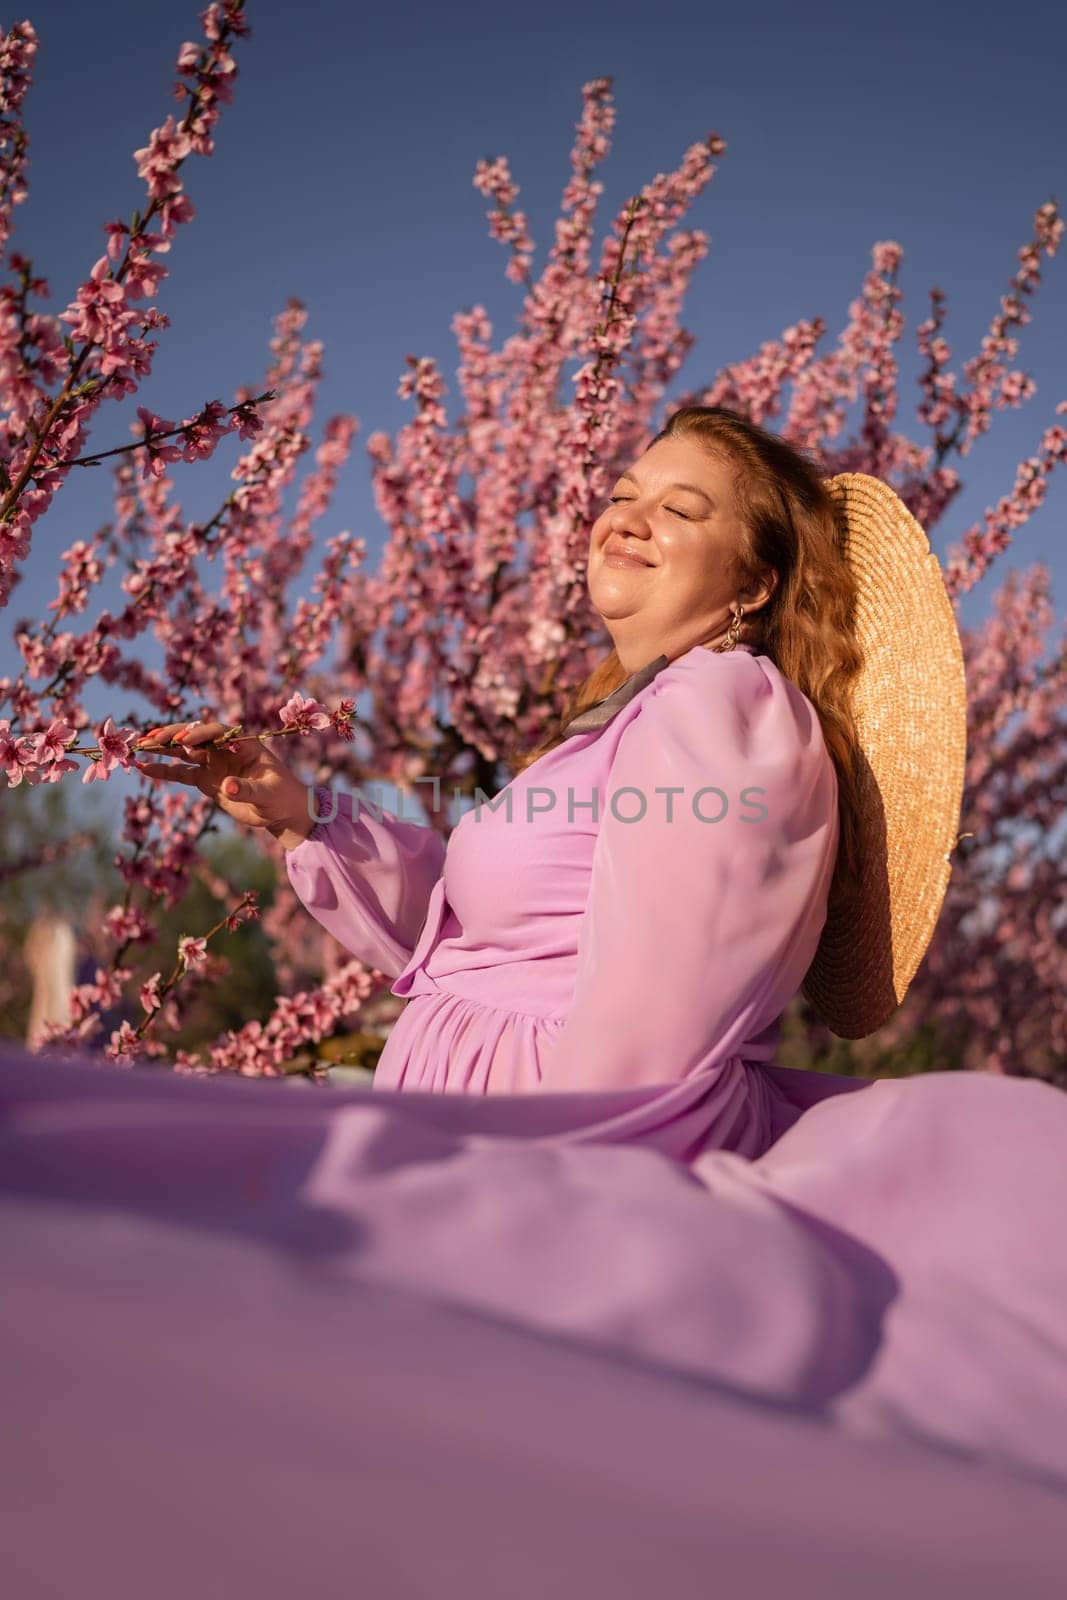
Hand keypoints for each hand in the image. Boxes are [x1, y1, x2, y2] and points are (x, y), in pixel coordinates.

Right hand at [133, 720, 314, 851]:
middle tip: (151, 739)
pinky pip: (181, 772)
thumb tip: (226, 786)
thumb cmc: (281, 797)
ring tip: (140, 746)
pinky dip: (163, 770)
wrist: (282, 810)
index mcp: (243, 744)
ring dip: (162, 748)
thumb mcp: (268, 795)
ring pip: (183, 752)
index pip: (218, 733)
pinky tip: (143, 767)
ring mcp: (213, 763)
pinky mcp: (206, 780)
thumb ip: (247, 790)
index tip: (184, 740)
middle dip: (173, 736)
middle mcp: (225, 750)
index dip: (201, 734)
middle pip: (195, 737)